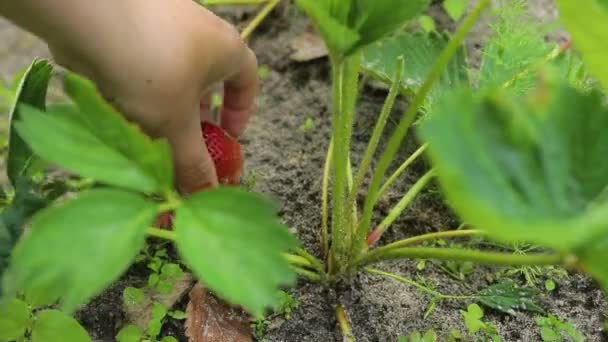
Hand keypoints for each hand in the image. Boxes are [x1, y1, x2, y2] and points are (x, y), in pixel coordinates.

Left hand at [1, 0, 256, 193]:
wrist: (88, 12)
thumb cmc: (151, 68)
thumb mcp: (175, 124)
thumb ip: (193, 161)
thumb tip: (207, 194)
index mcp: (225, 48)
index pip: (247, 79)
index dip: (241, 112)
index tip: (229, 138)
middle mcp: (199, 29)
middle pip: (206, 80)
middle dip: (196, 116)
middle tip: (183, 145)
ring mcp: (161, 21)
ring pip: (170, 73)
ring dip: (163, 105)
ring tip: (145, 133)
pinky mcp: (126, 23)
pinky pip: (139, 62)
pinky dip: (134, 88)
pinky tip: (116, 108)